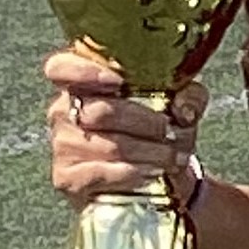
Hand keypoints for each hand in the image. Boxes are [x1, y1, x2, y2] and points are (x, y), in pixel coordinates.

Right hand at [43, 45, 206, 205]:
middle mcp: (65, 111)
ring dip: (148, 153)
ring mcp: (63, 145)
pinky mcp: (66, 178)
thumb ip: (188, 95)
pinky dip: (132, 173)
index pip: (60, 68)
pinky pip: (99, 174)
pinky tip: (153, 174)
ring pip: (107, 146)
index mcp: (83, 83)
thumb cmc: (157, 132)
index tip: (118, 81)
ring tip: (173, 158)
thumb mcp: (179, 105)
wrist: (152, 181)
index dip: (83, 71)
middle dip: (144, 122)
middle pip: (100, 111)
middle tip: (170, 131)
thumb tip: (183, 108)